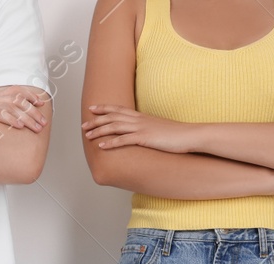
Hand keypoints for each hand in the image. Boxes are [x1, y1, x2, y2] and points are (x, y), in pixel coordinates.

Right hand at [0, 88, 49, 131]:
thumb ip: (0, 119)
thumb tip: (19, 124)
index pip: (15, 91)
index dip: (30, 95)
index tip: (41, 103)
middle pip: (17, 101)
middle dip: (32, 112)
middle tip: (42, 123)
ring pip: (10, 108)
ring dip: (26, 118)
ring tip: (35, 127)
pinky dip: (10, 120)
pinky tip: (19, 126)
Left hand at [82, 105, 200, 152]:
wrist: (190, 135)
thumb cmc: (176, 135)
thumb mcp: (159, 129)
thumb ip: (147, 130)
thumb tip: (141, 135)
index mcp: (142, 117)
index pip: (119, 110)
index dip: (104, 108)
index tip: (92, 108)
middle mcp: (139, 120)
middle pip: (113, 117)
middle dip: (96, 121)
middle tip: (83, 125)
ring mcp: (142, 128)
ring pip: (115, 127)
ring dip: (99, 131)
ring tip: (87, 135)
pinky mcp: (145, 138)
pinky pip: (124, 140)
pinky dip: (111, 142)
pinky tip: (101, 145)